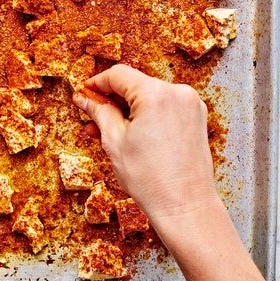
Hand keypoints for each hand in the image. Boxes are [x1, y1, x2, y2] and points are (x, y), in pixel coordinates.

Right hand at [73, 64, 221, 227]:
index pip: (118, 75)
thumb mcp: (114, 141)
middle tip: (91, 119)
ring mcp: (190, 105)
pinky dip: (145, 116)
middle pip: (134, 85)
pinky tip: (130, 134)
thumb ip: (98, 112)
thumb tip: (85, 98)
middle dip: (111, 100)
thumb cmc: (150, 178)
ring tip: (107, 132)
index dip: (96, 83)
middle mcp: (177, 93)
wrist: (184, 205)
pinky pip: (163, 108)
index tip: (83, 94)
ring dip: (127, 110)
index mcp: (156, 94)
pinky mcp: (195, 118)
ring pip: (148, 97)